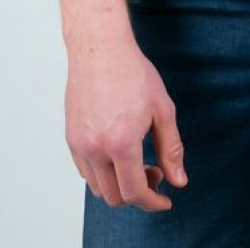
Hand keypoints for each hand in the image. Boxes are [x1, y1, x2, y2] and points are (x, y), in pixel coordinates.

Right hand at [65, 35, 188, 212]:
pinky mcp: (71, 138)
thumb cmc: (134, 73)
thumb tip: (179, 181)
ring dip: (120, 185)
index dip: (153, 202)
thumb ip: (171, 149)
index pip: (135, 192)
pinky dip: (103, 174)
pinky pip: (86, 171)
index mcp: (121, 143)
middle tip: (156, 172)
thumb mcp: (162, 109)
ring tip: (137, 162)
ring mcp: (79, 145)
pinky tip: (119, 153)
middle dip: (139, 194)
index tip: (165, 200)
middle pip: (115, 197)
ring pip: (98, 188)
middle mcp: (95, 148)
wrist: (100, 47)